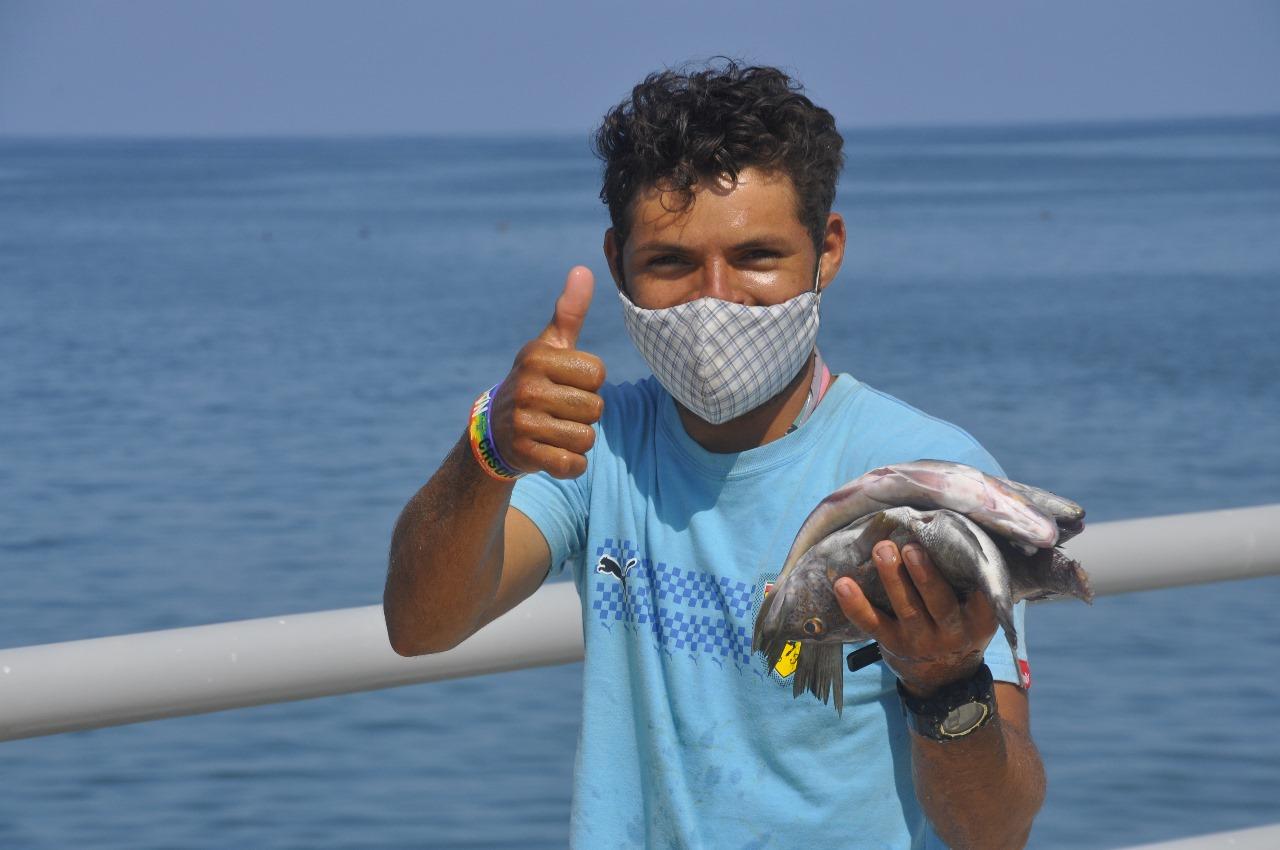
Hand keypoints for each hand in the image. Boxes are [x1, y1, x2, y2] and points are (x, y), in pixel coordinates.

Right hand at [489, 266, 605, 478]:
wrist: (494, 433)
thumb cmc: (535, 382)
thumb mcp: (549, 347)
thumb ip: (569, 312)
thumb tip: (583, 269)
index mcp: (536, 357)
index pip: (598, 374)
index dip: (590, 383)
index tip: (566, 383)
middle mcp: (526, 387)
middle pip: (596, 408)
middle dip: (585, 414)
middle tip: (559, 410)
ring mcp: (523, 422)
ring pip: (586, 438)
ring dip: (578, 439)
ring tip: (554, 430)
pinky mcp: (524, 454)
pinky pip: (573, 464)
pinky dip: (570, 464)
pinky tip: (552, 453)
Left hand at [833, 541, 997, 697]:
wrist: (944, 677)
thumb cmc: (960, 625)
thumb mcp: (978, 611)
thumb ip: (972, 583)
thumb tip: (960, 534)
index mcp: (978, 618)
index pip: (978, 594)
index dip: (968, 572)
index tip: (956, 545)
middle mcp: (951, 632)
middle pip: (939, 602)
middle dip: (924, 575)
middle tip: (910, 547)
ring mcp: (920, 640)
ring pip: (906, 610)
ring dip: (892, 579)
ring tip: (881, 550)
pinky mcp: (892, 644)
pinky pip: (872, 625)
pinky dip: (855, 605)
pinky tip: (842, 584)